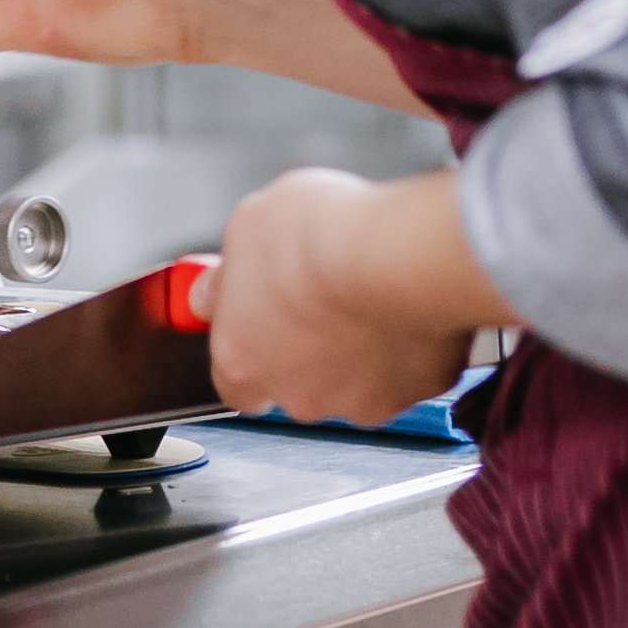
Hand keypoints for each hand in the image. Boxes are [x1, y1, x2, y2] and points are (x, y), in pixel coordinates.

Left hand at [207, 168, 483, 425]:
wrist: (396, 250)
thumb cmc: (320, 237)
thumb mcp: (246, 228)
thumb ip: (227, 275)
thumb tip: (210, 291)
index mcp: (242, 361)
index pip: (233, 381)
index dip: (249, 347)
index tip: (258, 317)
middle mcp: (298, 394)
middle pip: (297, 382)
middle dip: (309, 346)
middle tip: (322, 294)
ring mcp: (360, 399)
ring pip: (357, 379)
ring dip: (360, 347)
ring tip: (369, 291)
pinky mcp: (417, 390)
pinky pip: (408, 369)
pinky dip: (408, 342)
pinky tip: (407, 300)